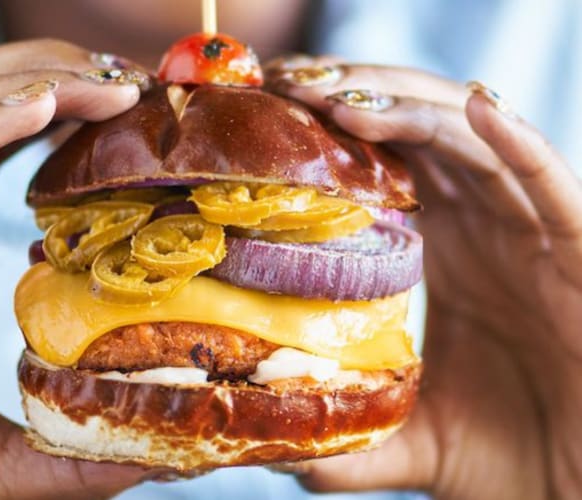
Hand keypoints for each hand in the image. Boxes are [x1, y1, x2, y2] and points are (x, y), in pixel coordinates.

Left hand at [267, 58, 581, 497]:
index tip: (267, 114)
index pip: (379, 165)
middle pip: (414, 132)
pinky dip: (517, 143)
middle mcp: (482, 225)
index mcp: (442, 247)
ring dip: (407, 110)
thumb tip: (281, 455)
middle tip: (288, 85)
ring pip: (470, 141)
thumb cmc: (512, 454)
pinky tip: (477, 107)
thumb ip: (351, 442)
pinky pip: (550, 183)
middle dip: (353, 98)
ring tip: (339, 99)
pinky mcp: (579, 250)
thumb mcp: (413, 439)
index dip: (327, 134)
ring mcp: (529, 231)